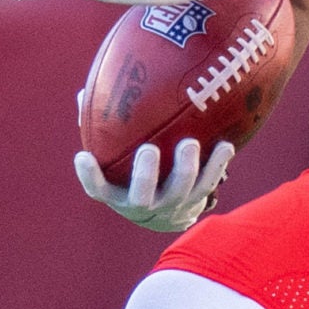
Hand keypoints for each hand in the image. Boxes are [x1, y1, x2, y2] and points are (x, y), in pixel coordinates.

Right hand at [75, 138, 234, 231]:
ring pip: (180, 194)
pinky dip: (216, 167)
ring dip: (187, 170)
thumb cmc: (131, 172)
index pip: (97, 189)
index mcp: (116, 194)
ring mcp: (170, 207)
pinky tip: (225, 145)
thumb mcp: (114, 158)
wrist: (163, 214)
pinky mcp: (195, 203)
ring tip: (190, 144)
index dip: (90, 176)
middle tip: (149, 149)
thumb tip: (84, 93)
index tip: (84, 156)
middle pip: (142, 196)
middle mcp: (141, 205)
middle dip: (145, 175)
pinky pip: (207, 186)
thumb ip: (101, 129)